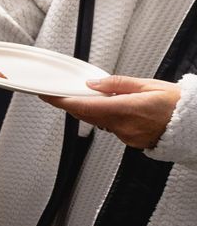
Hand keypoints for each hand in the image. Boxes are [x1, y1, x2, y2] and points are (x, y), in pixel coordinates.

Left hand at [43, 74, 183, 149]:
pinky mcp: (132, 142)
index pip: (84, 106)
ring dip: (95, 110)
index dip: (62, 101)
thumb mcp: (148, 85)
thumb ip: (117, 84)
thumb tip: (94, 83)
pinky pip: (113, 128)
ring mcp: (127, 137)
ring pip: (100, 122)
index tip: (48, 95)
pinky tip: (119, 110)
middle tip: (67, 92)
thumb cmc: (179, 104)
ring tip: (103, 97)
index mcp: (126, 109)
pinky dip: (110, 118)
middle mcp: (124, 126)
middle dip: (75, 104)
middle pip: (87, 115)